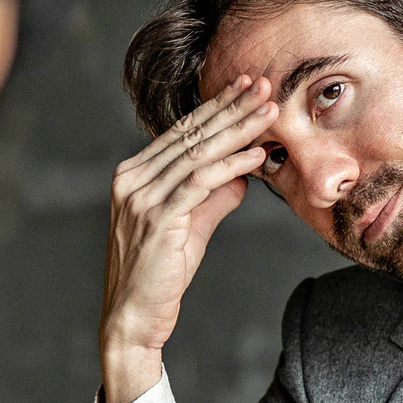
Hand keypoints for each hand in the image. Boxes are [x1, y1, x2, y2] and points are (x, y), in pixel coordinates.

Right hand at [100, 76, 276, 402]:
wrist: (133, 316)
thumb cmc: (161, 274)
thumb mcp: (191, 227)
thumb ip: (213, 197)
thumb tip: (244, 174)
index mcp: (134, 175)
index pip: (182, 132)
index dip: (217, 107)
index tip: (248, 88)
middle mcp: (132, 180)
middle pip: (192, 135)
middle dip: (232, 108)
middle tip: (265, 85)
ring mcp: (141, 199)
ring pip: (198, 153)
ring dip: (238, 130)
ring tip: (270, 112)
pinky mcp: (158, 219)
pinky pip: (200, 183)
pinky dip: (231, 166)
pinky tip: (256, 155)